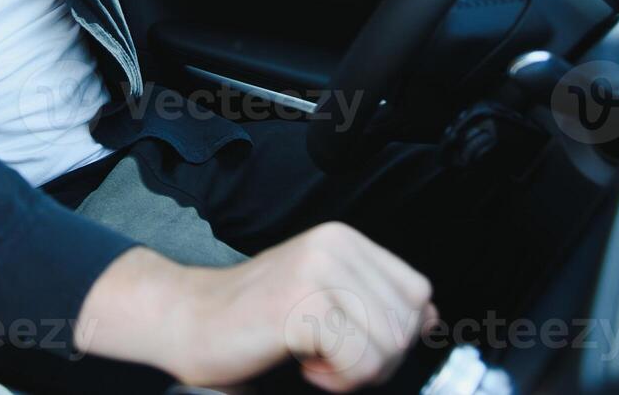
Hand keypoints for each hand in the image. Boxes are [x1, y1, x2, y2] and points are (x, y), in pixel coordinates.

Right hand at [75, 222, 436, 391]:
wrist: (187, 320)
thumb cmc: (252, 319)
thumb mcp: (324, 296)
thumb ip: (374, 300)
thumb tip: (431, 317)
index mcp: (344, 239)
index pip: (418, 293)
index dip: (395, 333)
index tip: (352, 343)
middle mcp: (335, 245)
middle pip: (407, 323)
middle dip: (376, 358)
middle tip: (328, 358)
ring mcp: (318, 271)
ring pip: (387, 344)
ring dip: (355, 372)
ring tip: (314, 360)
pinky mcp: (302, 304)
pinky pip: (359, 361)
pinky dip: (337, 380)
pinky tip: (303, 365)